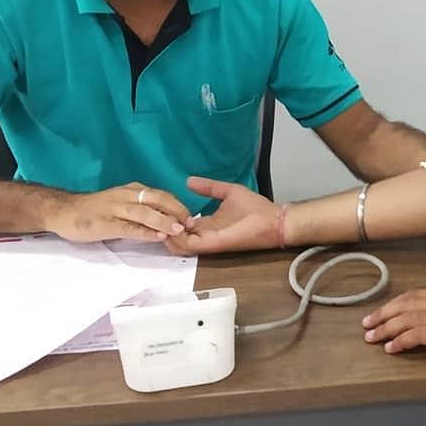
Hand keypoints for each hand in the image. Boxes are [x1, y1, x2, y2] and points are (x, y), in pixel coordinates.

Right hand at [45, 183, 190, 242]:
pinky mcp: (105, 223)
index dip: (178, 205)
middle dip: (176, 210)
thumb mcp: (122, 205)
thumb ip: (142, 210)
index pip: (161, 195)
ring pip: (144, 212)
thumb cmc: (95, 210)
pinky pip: (128, 227)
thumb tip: (166, 219)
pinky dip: (144, 231)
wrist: (64, 211)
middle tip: (190, 223)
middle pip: (157, 199)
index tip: (192, 216)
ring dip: (163, 220)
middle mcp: (126, 196)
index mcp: (132, 191)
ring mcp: (115, 209)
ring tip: (178, 229)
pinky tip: (156, 236)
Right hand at [165, 177, 281, 254]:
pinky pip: (189, 245)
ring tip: (158, 220)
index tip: (158, 207)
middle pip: (176, 235)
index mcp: (208, 223)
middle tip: (152, 215)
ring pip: (178, 243)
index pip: (181, 224)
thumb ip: (209, 187)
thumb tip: (189, 180)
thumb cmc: (256, 208)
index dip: (169, 217)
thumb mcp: (228, 191)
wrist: (273, 220)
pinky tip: (171, 226)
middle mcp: (205, 233)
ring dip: (167, 233)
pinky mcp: (213, 244)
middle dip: (162, 227)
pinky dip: (177, 239)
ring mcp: (208, 240)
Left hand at [362, 287, 425, 380]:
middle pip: (405, 304)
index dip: (394, 304)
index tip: (380, 313)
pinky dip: (400, 341)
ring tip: (372, 338)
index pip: (414, 295)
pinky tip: (391, 348)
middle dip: (384, 314)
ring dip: (386, 328)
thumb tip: (425, 322)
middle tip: (368, 324)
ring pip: (407, 319)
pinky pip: (415, 335)